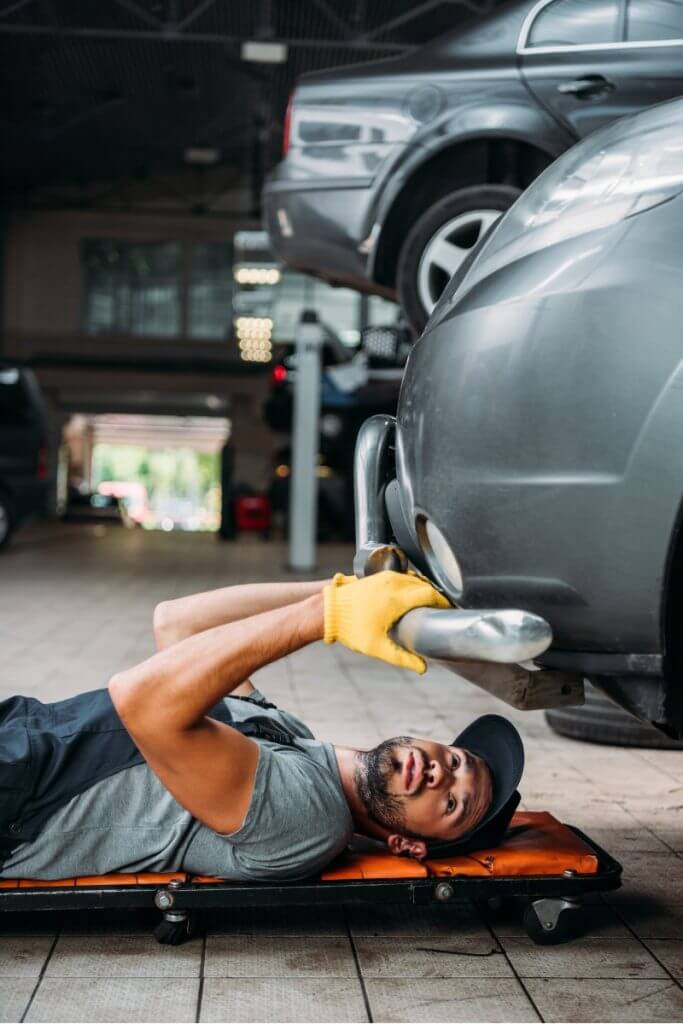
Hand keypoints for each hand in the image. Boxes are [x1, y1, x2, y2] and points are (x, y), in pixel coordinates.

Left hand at [323, 570, 449, 673]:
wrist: (328, 611)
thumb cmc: (351, 629)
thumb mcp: (377, 647)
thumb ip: (402, 658)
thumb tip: (423, 668)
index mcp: (396, 599)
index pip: (430, 594)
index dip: (443, 601)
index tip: (449, 610)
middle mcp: (392, 583)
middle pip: (425, 585)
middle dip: (436, 596)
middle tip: (442, 609)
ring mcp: (384, 577)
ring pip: (414, 578)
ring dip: (424, 588)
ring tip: (430, 604)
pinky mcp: (378, 575)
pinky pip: (403, 575)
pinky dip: (412, 583)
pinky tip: (413, 596)